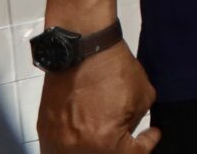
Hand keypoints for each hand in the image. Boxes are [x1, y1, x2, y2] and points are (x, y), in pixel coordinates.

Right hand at [38, 44, 158, 153]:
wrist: (82, 51)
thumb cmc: (114, 70)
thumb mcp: (143, 98)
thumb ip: (136, 123)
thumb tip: (130, 132)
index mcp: (104, 142)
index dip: (146, 145)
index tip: (151, 135)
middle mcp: (77, 148)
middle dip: (120, 149)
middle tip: (130, 140)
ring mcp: (56, 141)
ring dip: (98, 148)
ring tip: (108, 136)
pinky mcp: (45, 132)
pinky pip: (61, 149)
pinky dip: (77, 145)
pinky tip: (89, 133)